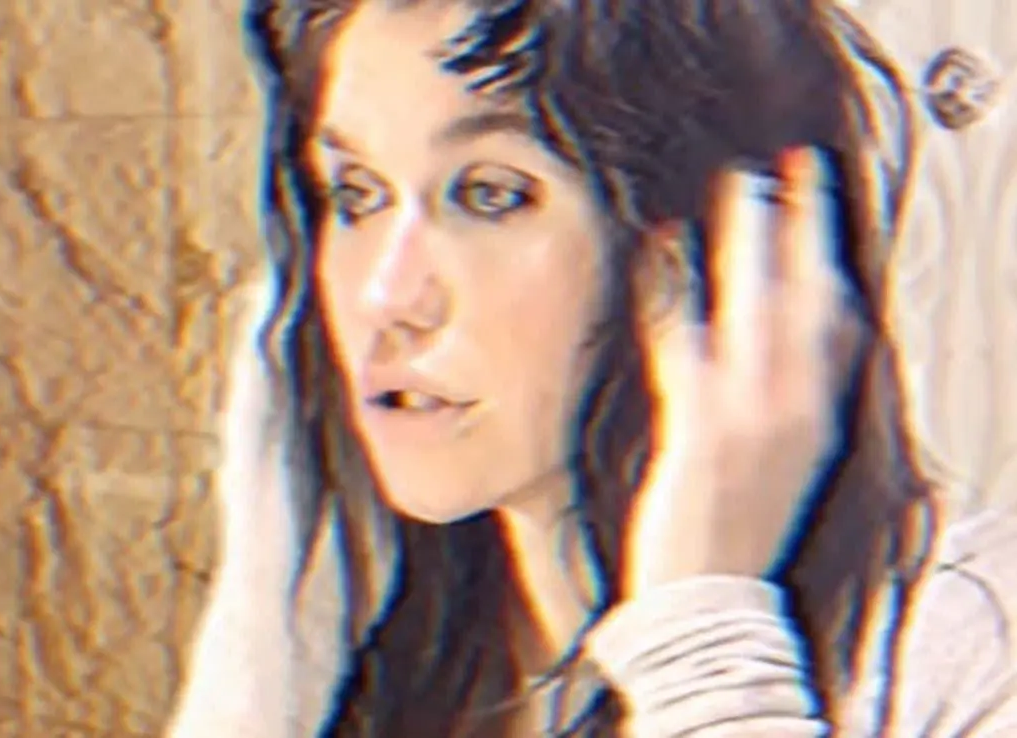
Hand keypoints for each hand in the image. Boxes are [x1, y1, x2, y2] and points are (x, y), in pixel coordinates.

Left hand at [626, 147, 846, 594]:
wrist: (710, 602)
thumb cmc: (735, 536)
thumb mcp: (782, 470)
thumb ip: (786, 412)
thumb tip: (779, 364)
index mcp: (817, 421)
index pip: (841, 329)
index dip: (830, 267)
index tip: (817, 219)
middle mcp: (795, 411)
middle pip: (810, 300)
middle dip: (807, 229)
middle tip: (799, 170)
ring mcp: (751, 417)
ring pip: (759, 308)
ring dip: (750, 240)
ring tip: (742, 185)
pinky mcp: (702, 427)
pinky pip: (688, 341)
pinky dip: (675, 290)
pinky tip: (665, 247)